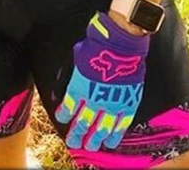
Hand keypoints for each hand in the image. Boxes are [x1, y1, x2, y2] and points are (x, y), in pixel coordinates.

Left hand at [54, 10, 149, 150]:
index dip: (64, 115)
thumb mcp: (75, 56)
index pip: (68, 108)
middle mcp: (93, 98)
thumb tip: (61, 88)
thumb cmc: (97, 43)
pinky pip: (120, 125)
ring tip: (91, 147)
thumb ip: (69, 74)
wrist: (121, 41)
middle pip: (83, 123)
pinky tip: (111, 142)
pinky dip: (115, 135)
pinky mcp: (127, 103)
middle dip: (77, 135)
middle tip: (74, 143)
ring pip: (101, 129)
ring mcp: (111, 102)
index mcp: (79, 86)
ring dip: (94, 140)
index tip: (62, 118)